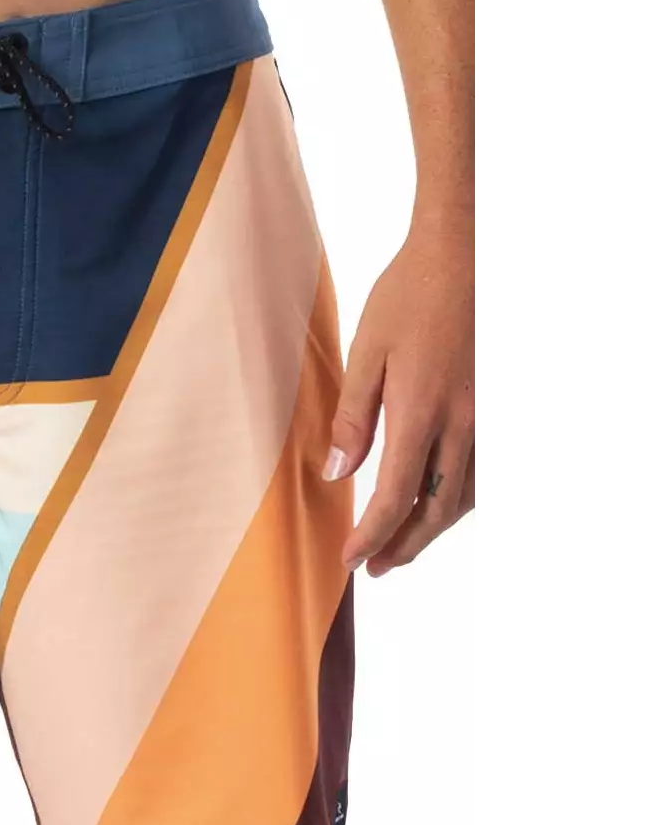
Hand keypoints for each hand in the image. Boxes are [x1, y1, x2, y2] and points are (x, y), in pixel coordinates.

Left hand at [324, 217, 477, 575]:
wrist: (456, 256)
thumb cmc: (405, 299)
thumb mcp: (365, 355)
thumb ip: (352, 419)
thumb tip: (338, 474)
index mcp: (420, 412)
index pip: (396, 496)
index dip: (373, 535)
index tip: (350, 561)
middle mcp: (458, 423)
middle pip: (434, 508)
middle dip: (404, 545)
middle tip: (374, 568)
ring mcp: (479, 417)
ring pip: (461, 496)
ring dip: (430, 530)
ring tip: (399, 549)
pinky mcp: (486, 407)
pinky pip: (476, 472)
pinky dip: (453, 502)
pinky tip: (434, 508)